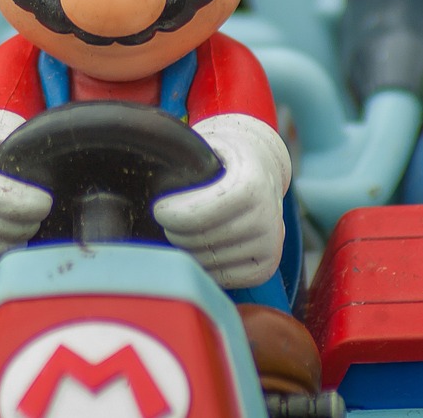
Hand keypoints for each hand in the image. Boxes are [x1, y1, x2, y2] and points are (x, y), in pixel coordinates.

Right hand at [0, 108, 51, 277]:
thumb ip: (29, 152)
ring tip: (22, 227)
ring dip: (18, 243)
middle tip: (36, 215)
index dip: (31, 205)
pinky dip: (1, 260)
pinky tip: (7, 242)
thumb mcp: (9, 137)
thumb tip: (65, 167)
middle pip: (2, 229)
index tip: (46, 202)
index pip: (3, 201)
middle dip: (28, 225)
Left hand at [153, 113, 290, 287]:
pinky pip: (222, 277)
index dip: (170, 215)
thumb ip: (183, 158)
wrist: (264, 169)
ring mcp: (271, 245)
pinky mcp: (267, 267)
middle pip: (200, 240)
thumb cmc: (226, 158)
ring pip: (208, 261)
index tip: (159, 208)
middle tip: (171, 219)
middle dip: (175, 231)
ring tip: (187, 229)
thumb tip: (150, 170)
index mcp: (251, 185)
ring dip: (187, 249)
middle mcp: (268, 217)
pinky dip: (204, 266)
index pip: (198, 216)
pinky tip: (202, 246)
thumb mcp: (208, 145)